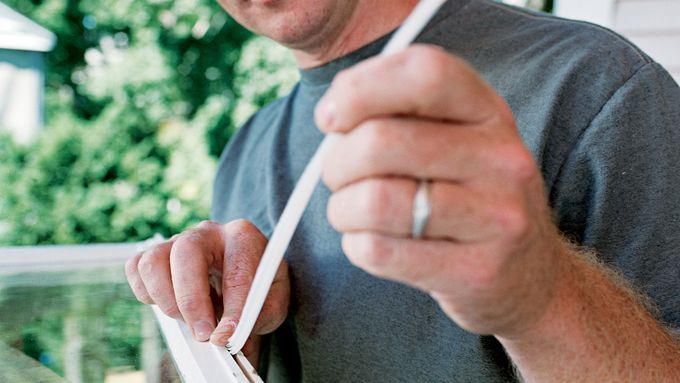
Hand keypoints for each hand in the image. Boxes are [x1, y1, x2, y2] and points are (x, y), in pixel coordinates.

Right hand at [125, 220, 289, 356]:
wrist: (245, 276)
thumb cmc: (258, 286)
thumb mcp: (273, 301)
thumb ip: (257, 317)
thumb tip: (227, 336)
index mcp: (243, 237)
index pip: (236, 269)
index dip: (232, 307)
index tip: (226, 334)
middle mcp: (208, 232)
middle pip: (185, 252)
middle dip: (191, 300)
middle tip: (203, 333)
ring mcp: (178, 239)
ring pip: (154, 261)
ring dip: (167, 299)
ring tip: (187, 319)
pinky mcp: (157, 253)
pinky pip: (136, 268)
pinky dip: (147, 293)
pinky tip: (169, 304)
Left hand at [316, 45, 567, 336]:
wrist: (529, 273)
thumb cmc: (466, 196)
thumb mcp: (452, 138)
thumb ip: (397, 112)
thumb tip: (333, 114)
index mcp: (488, 111)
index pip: (423, 72)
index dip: (360, 89)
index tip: (331, 118)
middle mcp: (501, 158)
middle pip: (381, 141)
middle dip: (337, 163)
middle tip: (339, 178)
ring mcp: (497, 217)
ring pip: (375, 201)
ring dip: (342, 210)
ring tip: (352, 214)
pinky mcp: (478, 270)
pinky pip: (380, 251)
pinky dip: (356, 246)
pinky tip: (372, 242)